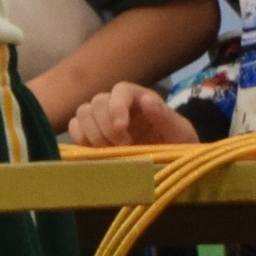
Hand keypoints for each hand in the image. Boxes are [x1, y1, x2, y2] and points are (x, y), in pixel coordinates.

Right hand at [68, 83, 193, 148]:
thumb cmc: (178, 146)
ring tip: (110, 151)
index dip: (117, 106)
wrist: (170, 165)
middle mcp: (118, 104)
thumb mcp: (180, 134)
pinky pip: (74, 127)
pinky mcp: (91, 133)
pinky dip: (80, 138)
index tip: (122, 127)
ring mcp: (102, 118)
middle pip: (98, 101)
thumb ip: (165, 117)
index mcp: (140, 98)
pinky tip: (96, 151)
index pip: (121, 90)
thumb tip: (147, 100)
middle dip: (106, 126)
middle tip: (122, 147)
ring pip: (83, 112)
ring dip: (93, 133)